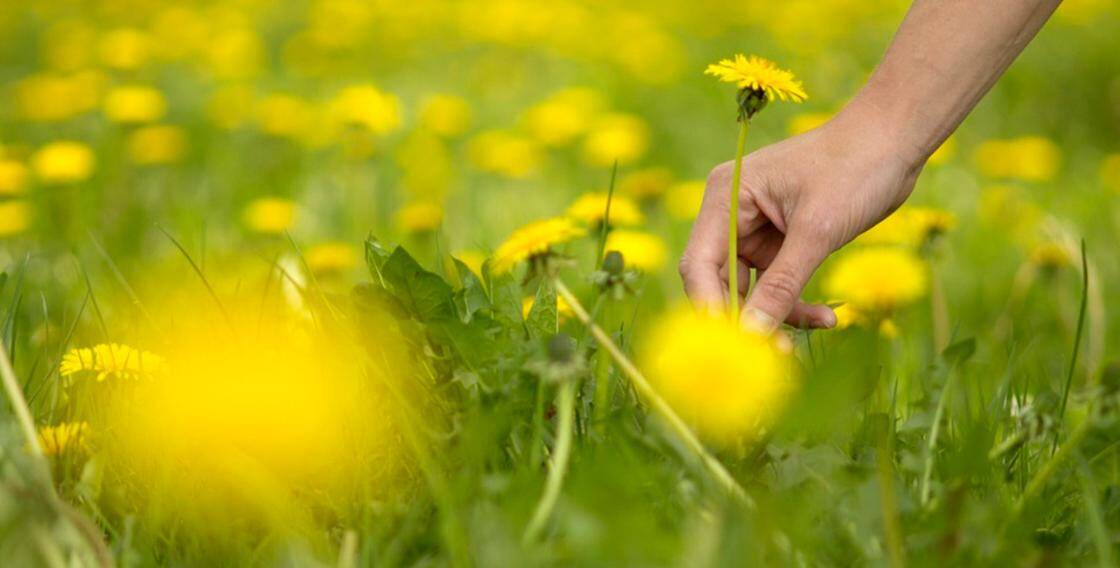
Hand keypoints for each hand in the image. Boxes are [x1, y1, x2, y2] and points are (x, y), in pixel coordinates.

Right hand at [679, 102, 923, 329]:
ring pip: (751, 290)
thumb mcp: (817, 231)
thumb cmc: (855, 168)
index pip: (699, 263)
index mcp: (726, 195)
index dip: (708, 307)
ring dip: (778, 315)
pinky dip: (796, 303)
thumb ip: (781, 285)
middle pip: (719, 281)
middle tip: (773, 354)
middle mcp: (732, 213)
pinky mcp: (781, 241)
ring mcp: (755, 229)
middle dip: (745, 318)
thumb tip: (751, 335)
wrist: (896, 139)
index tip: (730, 347)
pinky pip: (776, 285)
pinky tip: (828, 316)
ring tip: (814, 331)